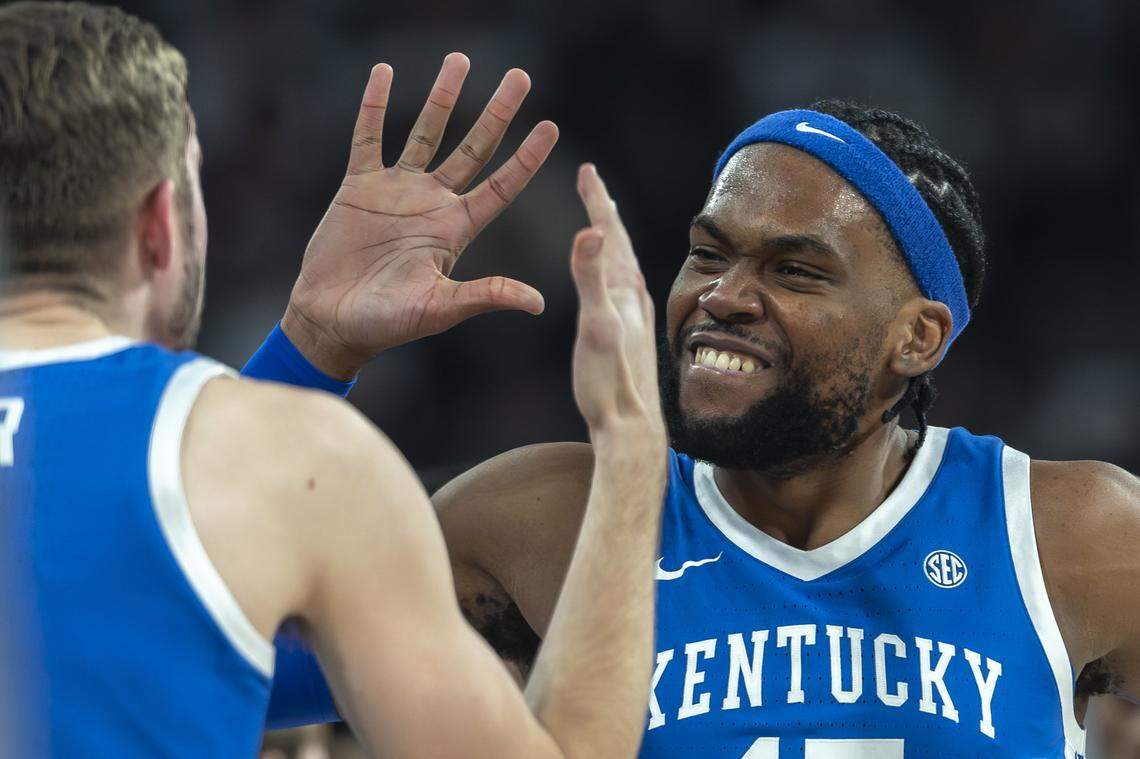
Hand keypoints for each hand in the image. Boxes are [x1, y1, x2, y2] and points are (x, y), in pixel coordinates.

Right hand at [282, 54, 558, 378]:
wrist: (331, 322)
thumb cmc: (388, 325)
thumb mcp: (440, 309)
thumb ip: (485, 296)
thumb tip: (538, 303)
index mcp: (456, 230)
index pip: (501, 186)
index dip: (527, 158)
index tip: (551, 126)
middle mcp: (432, 204)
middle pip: (474, 148)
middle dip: (497, 113)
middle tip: (520, 77)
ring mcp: (396, 191)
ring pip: (426, 133)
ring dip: (443, 97)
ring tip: (460, 60)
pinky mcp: (358, 187)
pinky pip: (368, 138)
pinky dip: (374, 106)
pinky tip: (383, 73)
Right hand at [569, 164, 664, 445]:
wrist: (632, 428)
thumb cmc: (610, 382)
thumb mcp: (595, 325)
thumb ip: (591, 277)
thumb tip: (591, 230)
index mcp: (623, 289)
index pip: (609, 232)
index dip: (596, 200)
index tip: (585, 170)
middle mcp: (634, 298)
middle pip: (619, 243)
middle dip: (603, 211)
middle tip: (591, 183)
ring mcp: (635, 317)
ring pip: (623, 265)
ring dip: (611, 240)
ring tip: (603, 224)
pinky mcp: (631, 336)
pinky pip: (623, 289)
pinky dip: (614, 272)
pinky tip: (615, 284)